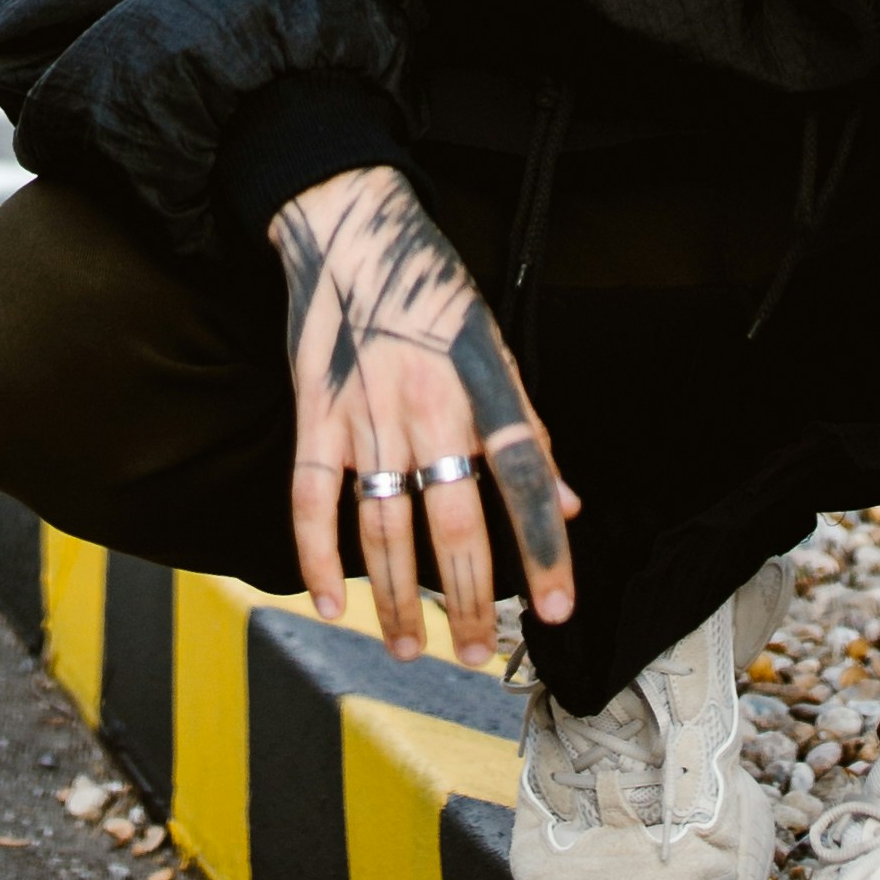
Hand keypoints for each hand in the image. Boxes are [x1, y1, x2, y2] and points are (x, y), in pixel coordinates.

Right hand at [269, 163, 575, 663]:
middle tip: (477, 654)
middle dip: (468, 601)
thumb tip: (566, 503)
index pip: (524, 480)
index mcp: (481, 384)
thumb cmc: (429, 288)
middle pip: (454, 522)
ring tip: (413, 648)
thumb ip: (525, 426)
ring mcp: (366, 412)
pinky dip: (318, 558)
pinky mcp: (315, 414)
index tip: (556, 611)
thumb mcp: (492, 344)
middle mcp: (427, 404)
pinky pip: (313, 499)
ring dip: (398, 598)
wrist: (349, 225)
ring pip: (384, 528)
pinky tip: (333, 604)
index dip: (544, 550)